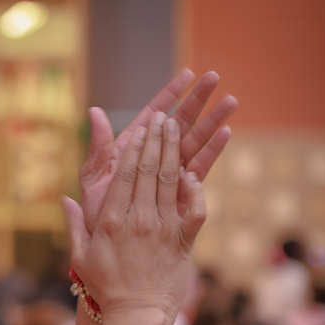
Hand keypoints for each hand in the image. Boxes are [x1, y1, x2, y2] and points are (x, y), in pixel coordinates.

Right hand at [65, 108, 207, 319]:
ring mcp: (164, 230)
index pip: (124, 174)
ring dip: (175, 152)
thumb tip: (65, 199)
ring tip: (178, 127)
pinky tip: (194, 172)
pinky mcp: (184, 242)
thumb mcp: (81, 256)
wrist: (136, 314)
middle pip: (148, 171)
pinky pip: (195, 210)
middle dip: (156, 140)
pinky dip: (196, 190)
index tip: (141, 126)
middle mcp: (139, 220)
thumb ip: (73, 225)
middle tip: (163, 116)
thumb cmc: (105, 286)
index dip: (134, 147)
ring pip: (171, 182)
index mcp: (112, 221)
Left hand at [80, 70, 236, 233]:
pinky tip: (226, 134)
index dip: (170, 94)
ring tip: (231, 101)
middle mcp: (153, 160)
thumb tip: (95, 111)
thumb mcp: (94, 179)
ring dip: (212, 121)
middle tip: (215, 77)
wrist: (111, 251)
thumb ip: (99, 147)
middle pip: (178, 123)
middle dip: (197, 100)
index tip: (187, 73)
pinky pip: (200, 170)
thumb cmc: (98, 215)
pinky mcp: (182, 194)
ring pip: (194, 142)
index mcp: (132, 150)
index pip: (152, 114)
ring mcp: (169, 175)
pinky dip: (213, 152)